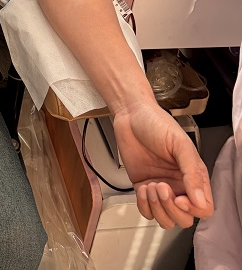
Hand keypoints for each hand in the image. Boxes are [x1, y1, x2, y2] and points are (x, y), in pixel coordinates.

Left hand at [112, 101, 212, 228]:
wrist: (130, 114)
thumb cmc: (155, 122)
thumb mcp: (179, 144)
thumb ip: (192, 172)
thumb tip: (200, 199)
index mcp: (193, 175)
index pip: (204, 207)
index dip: (194, 209)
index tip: (180, 198)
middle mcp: (178, 184)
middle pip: (184, 218)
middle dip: (171, 208)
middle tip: (161, 186)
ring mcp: (160, 188)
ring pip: (166, 219)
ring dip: (157, 208)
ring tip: (151, 186)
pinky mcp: (143, 187)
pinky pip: (146, 211)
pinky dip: (143, 205)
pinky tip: (142, 187)